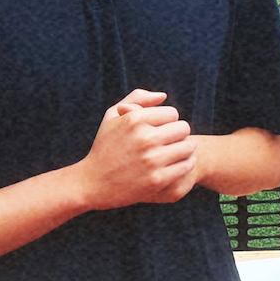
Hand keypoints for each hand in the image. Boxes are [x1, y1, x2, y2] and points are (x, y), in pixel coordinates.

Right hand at [77, 89, 196, 208]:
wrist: (91, 184)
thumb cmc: (104, 146)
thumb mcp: (112, 116)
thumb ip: (137, 99)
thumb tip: (163, 95)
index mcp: (134, 119)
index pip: (173, 114)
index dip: (167, 122)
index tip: (159, 131)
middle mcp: (144, 138)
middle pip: (183, 128)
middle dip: (177, 135)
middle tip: (167, 143)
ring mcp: (151, 160)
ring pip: (188, 147)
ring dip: (183, 150)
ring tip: (172, 154)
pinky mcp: (157, 179)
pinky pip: (186, 165)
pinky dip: (184, 165)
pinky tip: (172, 166)